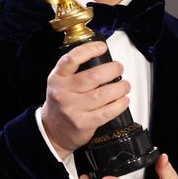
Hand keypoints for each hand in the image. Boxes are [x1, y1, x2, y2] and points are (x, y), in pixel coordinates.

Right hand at [41, 41, 130, 158]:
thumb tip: (104, 59)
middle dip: (113, 69)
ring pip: (103, 94)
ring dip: (120, 88)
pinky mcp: (83, 123)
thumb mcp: (60, 82)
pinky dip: (119, 105)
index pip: (72, 59)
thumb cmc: (62, 102)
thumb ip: (76, 70)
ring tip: (125, 85)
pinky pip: (106, 112)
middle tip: (119, 68)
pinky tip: (124, 100)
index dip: (90, 50)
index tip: (102, 47)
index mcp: (57, 78)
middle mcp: (63, 92)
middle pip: (93, 76)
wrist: (53, 130)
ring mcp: (73, 109)